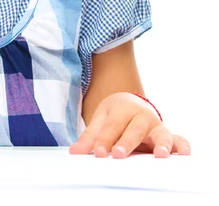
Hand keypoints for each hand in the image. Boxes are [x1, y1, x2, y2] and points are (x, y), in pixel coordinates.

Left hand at [69, 92, 190, 157]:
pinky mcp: (168, 136)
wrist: (131, 102)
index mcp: (122, 110)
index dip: (105, 139)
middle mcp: (141, 116)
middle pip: (135, 129)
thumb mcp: (101, 120)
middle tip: (119, 154)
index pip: (112, 126)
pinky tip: (182, 154)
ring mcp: (156, 126)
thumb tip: (75, 152)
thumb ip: (90, 137)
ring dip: (161, 143)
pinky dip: (182, 145)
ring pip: (160, 133)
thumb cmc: (115, 114)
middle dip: (127, 142)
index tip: (98, 152)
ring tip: (159, 155)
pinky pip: (179, 139)